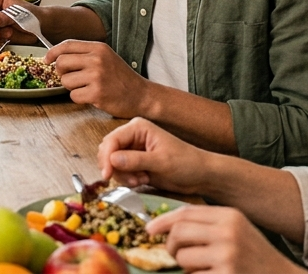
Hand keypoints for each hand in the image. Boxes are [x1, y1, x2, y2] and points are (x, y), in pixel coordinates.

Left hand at [45, 40, 150, 117]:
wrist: (142, 95)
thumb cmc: (121, 78)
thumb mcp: (106, 58)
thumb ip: (85, 55)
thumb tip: (56, 56)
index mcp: (98, 48)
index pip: (67, 45)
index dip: (53, 52)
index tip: (47, 59)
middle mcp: (97, 59)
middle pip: (61, 62)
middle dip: (62, 72)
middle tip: (72, 78)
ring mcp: (97, 76)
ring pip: (66, 81)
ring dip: (73, 87)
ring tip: (88, 88)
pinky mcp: (97, 93)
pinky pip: (74, 96)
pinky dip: (80, 98)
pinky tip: (93, 96)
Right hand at [96, 117, 210, 193]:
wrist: (201, 176)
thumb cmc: (186, 163)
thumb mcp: (162, 162)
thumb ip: (135, 160)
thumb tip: (112, 160)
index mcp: (138, 128)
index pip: (112, 140)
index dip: (106, 157)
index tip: (107, 175)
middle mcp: (132, 136)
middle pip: (108, 151)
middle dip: (115, 168)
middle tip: (130, 181)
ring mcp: (132, 150)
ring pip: (112, 163)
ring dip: (122, 175)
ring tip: (140, 180)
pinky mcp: (134, 163)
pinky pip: (120, 171)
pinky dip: (127, 179)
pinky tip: (142, 180)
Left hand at [146, 206, 304, 273]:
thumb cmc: (254, 255)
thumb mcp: (235, 229)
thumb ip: (206, 224)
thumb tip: (165, 225)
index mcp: (229, 216)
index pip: (185, 213)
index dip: (163, 221)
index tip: (149, 229)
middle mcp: (228, 232)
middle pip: (178, 233)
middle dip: (171, 246)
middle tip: (175, 254)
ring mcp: (227, 255)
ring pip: (183, 257)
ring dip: (187, 267)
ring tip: (205, 268)